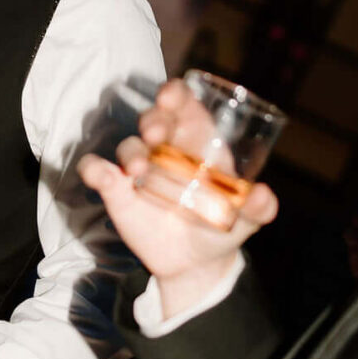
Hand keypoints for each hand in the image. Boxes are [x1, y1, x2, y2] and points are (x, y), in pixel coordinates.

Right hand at [79, 79, 276, 319]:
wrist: (195, 264)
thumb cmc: (222, 226)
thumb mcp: (246, 219)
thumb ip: (257, 208)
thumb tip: (263, 196)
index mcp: (198, 141)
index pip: (184, 105)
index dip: (176, 94)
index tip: (170, 95)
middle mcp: (165, 148)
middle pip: (154, 118)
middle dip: (153, 118)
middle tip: (156, 133)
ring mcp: (139, 168)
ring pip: (127, 145)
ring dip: (130, 151)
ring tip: (138, 169)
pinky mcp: (117, 191)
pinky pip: (98, 172)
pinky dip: (94, 170)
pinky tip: (103, 177)